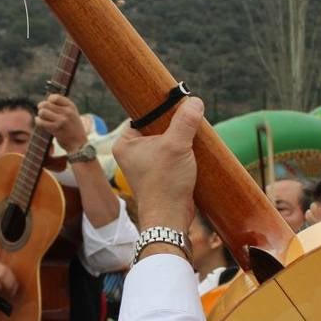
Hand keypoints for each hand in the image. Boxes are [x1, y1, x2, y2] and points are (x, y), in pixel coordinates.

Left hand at [37, 94, 87, 152]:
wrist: (78, 141)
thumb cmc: (72, 126)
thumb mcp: (71, 112)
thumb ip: (60, 106)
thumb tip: (43, 103)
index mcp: (71, 106)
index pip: (55, 97)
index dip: (49, 100)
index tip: (49, 104)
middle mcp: (67, 112)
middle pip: (46, 104)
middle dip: (42, 107)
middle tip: (42, 111)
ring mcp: (62, 120)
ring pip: (42, 112)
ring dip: (40, 114)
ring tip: (42, 117)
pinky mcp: (56, 129)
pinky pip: (41, 122)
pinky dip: (38, 121)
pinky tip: (39, 121)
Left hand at [112, 97, 204, 228]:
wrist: (170, 218)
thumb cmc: (165, 183)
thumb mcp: (176, 146)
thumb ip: (185, 121)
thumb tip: (194, 102)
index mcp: (125, 143)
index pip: (144, 116)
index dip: (162, 110)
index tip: (178, 106)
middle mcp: (132, 153)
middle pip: (157, 128)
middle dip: (175, 126)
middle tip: (189, 122)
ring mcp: (146, 165)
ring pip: (167, 142)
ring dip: (181, 140)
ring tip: (193, 139)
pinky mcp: (160, 174)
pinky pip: (172, 155)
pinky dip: (183, 153)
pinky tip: (195, 152)